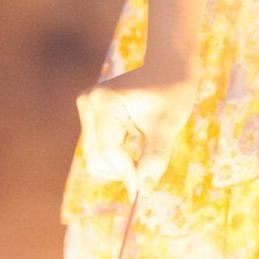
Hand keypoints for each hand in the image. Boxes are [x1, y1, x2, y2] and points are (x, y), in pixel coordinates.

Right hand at [76, 60, 199, 197]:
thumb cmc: (172, 92)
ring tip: (145, 147)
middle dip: (123, 170)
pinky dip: (118, 156)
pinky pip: (98, 150)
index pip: (108, 151)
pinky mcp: (90, 116)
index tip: (145, 188)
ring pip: (96, 158)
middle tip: (149, 170)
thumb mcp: (169, 124)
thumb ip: (156, 156)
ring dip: (121, 164)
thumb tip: (144, 190)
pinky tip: (136, 142)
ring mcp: (86, 109)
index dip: (127, 173)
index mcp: (104, 100)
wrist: (169, 69)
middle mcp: (88, 103)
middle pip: (97, 158)